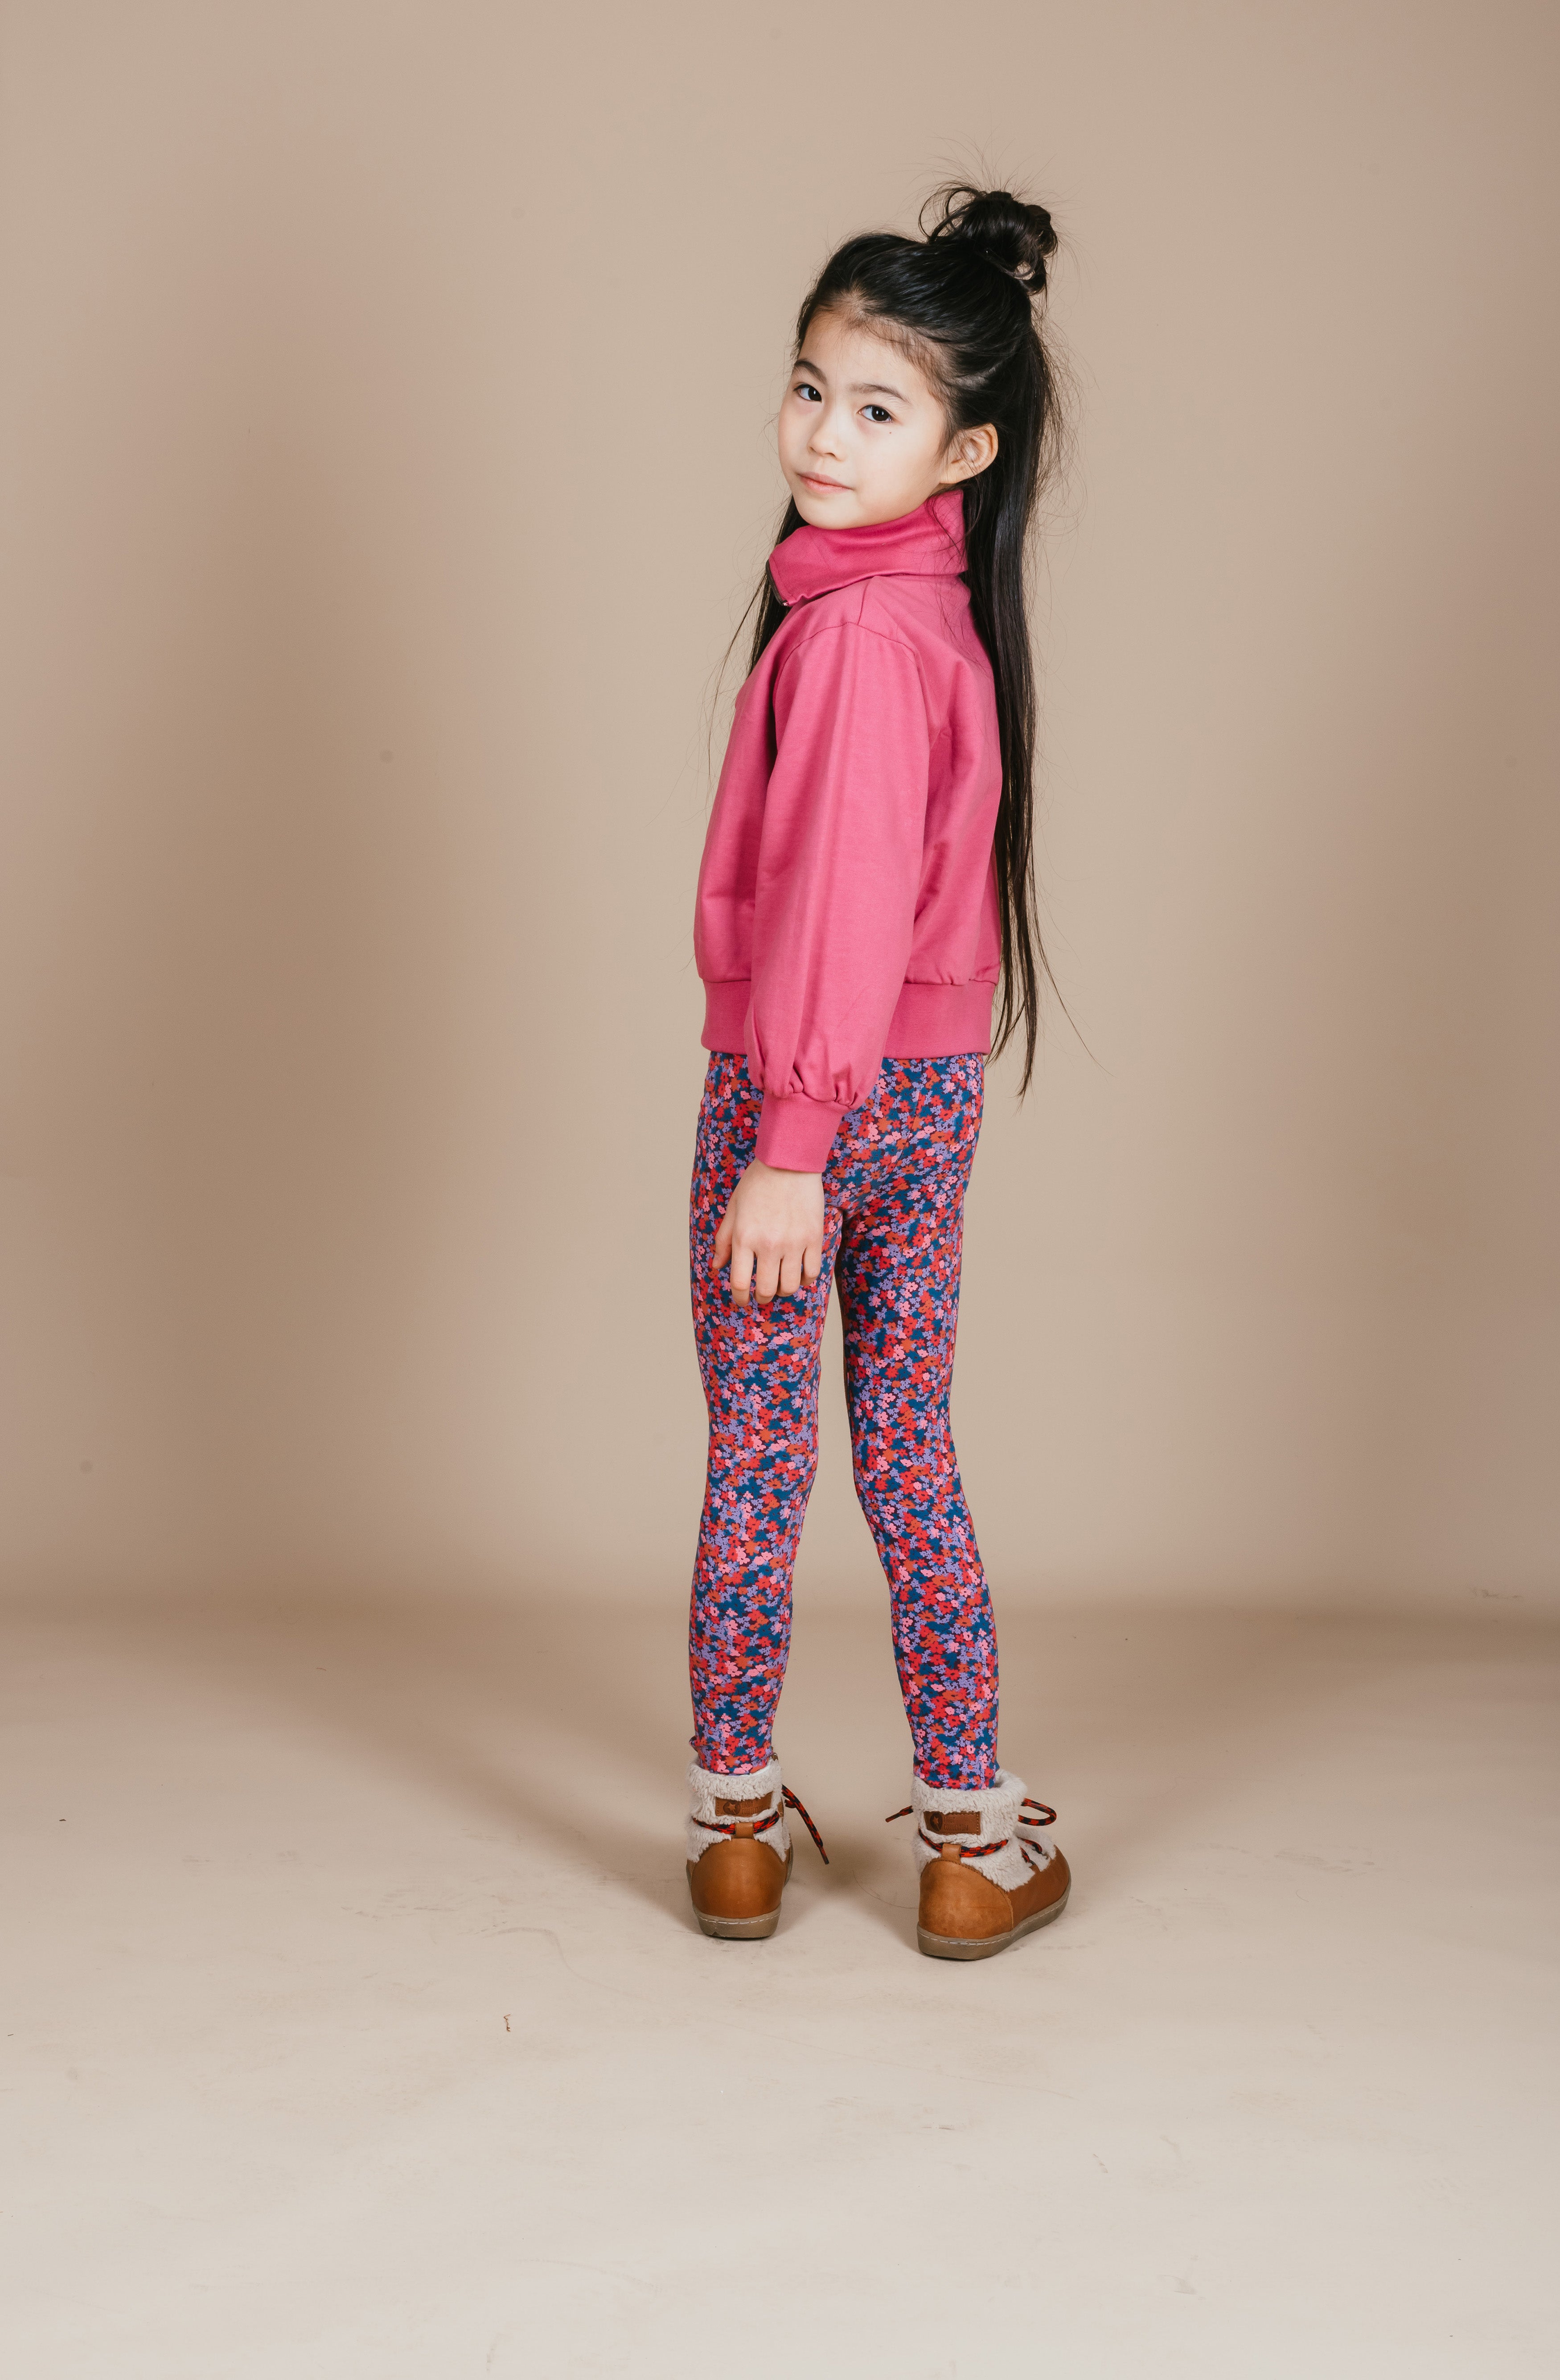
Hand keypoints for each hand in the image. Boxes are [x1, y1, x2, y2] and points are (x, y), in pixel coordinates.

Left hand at [712, 1159, 825, 1306]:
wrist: (789, 1162)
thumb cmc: (757, 1183)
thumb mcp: (734, 1209)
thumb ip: (724, 1240)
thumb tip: (717, 1267)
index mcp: (745, 1238)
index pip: (740, 1283)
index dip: (740, 1298)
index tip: (742, 1300)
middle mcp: (769, 1245)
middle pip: (766, 1289)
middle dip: (762, 1296)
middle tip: (761, 1292)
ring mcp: (794, 1243)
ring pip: (790, 1286)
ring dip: (783, 1290)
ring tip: (780, 1283)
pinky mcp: (814, 1238)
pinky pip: (812, 1272)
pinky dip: (804, 1279)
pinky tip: (799, 1273)